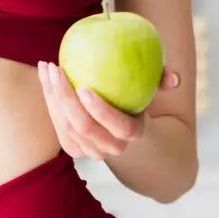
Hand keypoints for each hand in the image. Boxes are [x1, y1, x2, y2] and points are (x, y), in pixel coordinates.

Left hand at [37, 61, 181, 159]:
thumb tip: (173, 79)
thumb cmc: (134, 94)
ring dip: (52, 94)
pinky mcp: (70, 146)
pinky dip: (48, 98)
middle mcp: (109, 148)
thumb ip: (161, 79)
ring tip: (47, 67)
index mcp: (131, 133)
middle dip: (66, 98)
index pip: (117, 125)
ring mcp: (87, 150)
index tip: (84, 87)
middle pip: (83, 126)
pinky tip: (45, 74)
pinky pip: (55, 123)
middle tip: (57, 69)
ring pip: (64, 125)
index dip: (100, 110)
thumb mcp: (149, 86)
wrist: (115, 119)